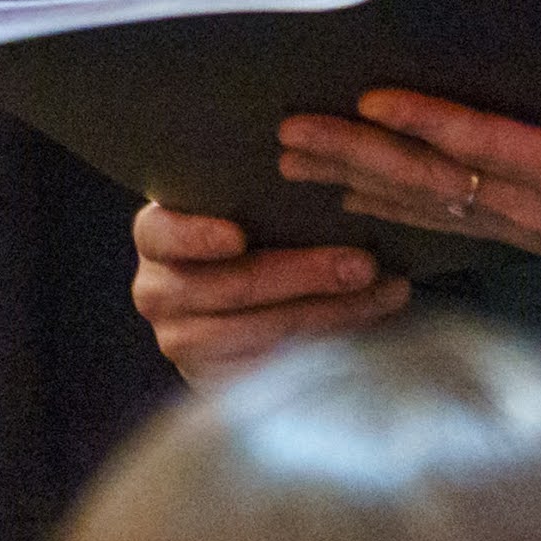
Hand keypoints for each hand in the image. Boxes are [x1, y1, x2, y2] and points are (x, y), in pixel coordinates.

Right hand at [130, 199, 409, 381]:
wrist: (240, 304)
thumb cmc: (253, 234)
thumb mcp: (248, 206)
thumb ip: (264, 190)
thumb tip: (330, 159)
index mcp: (157, 236)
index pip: (163, 233)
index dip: (198, 236)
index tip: (238, 236)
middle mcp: (157, 291)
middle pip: (231, 287)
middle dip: (305, 274)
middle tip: (363, 264)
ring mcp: (182, 341)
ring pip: (260, 331)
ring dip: (330, 312)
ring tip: (383, 292)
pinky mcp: (213, 381)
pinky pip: (274, 369)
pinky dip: (329, 345)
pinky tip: (370, 326)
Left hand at [279, 76, 540, 336]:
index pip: (491, 147)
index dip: (432, 125)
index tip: (373, 101)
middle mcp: (538, 207)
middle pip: (433, 179)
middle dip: (358, 154)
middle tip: (290, 132)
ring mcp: (525, 228)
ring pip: (427, 203)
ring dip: (356, 180)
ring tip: (292, 161)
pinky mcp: (525, 238)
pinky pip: (445, 222)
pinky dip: (392, 207)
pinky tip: (348, 199)